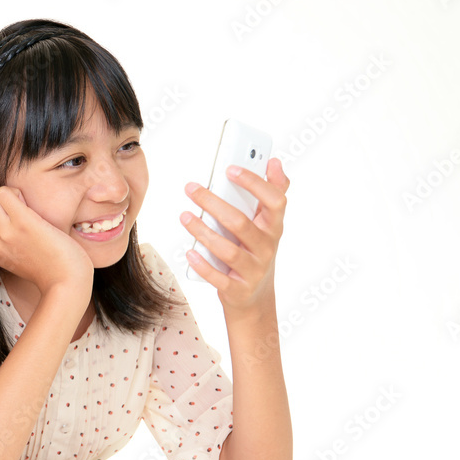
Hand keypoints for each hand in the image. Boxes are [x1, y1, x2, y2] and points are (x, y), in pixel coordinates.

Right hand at [0, 184, 93, 298]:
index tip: (7, 213)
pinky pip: (5, 192)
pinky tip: (29, 205)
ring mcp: (6, 232)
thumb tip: (0, 213)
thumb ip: (4, 241)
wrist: (66, 283)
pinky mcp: (23, 222)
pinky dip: (16, 192)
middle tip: (16, 207)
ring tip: (23, 206)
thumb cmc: (49, 268)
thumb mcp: (16, 259)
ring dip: (6, 192)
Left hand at [180, 158, 288, 311]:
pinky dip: (203, 265)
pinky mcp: (238, 289)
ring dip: (203, 232)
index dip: (255, 183)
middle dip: (214, 204)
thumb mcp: (267, 224)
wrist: (256, 297)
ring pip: (228, 250)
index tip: (230, 169)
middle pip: (241, 223)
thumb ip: (271, 193)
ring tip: (185, 217)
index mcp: (274, 227)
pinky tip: (190, 252)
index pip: (274, 201)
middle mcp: (267, 248)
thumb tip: (274, 162)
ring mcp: (254, 270)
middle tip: (192, 189)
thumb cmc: (256, 251)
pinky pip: (219, 278)